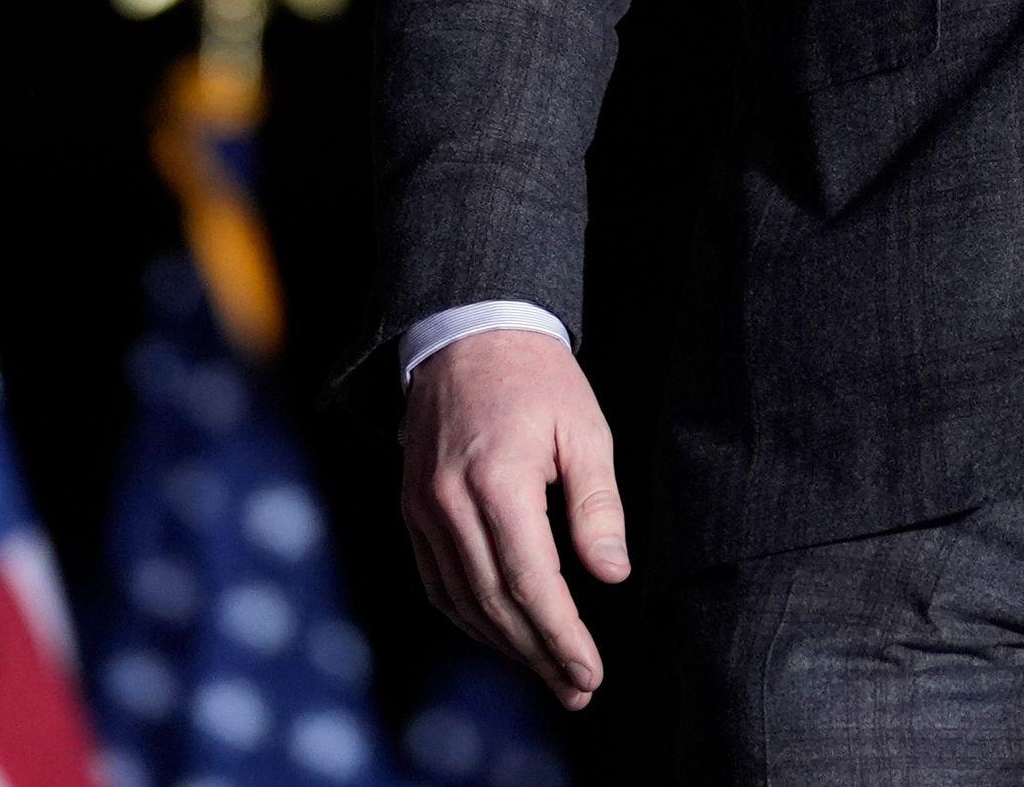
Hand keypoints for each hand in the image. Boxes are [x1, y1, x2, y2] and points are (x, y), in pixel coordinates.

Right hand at [400, 328, 628, 710]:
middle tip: (578, 688)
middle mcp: (450, 504)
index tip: (590, 671)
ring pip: (461, 601)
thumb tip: (610, 576)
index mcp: (497, 481)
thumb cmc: (538, 379)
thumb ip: (597, 505)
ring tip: (550, 674)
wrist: (467, 335)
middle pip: (494, 603)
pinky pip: (438, 582)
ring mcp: (423, 511)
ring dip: (505, 646)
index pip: (531, 581)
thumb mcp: (585, 430)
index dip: (561, 635)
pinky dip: (470, 618)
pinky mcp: (412, 511)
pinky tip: (502, 635)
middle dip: (538, 654)